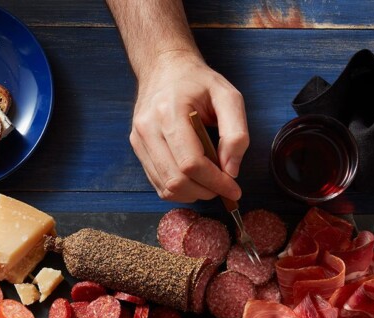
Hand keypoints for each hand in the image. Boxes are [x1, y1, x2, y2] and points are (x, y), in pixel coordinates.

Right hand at [130, 50, 248, 202]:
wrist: (164, 67)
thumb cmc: (197, 82)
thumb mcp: (228, 96)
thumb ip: (236, 133)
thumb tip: (231, 171)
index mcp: (169, 112)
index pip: (191, 164)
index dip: (215, 183)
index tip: (234, 190)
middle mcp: (148, 129)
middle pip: (177, 181)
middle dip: (206, 191)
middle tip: (223, 186)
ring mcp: (139, 140)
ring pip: (167, 188)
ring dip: (193, 193)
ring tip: (209, 182)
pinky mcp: (138, 149)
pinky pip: (159, 184)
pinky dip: (181, 189)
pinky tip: (194, 179)